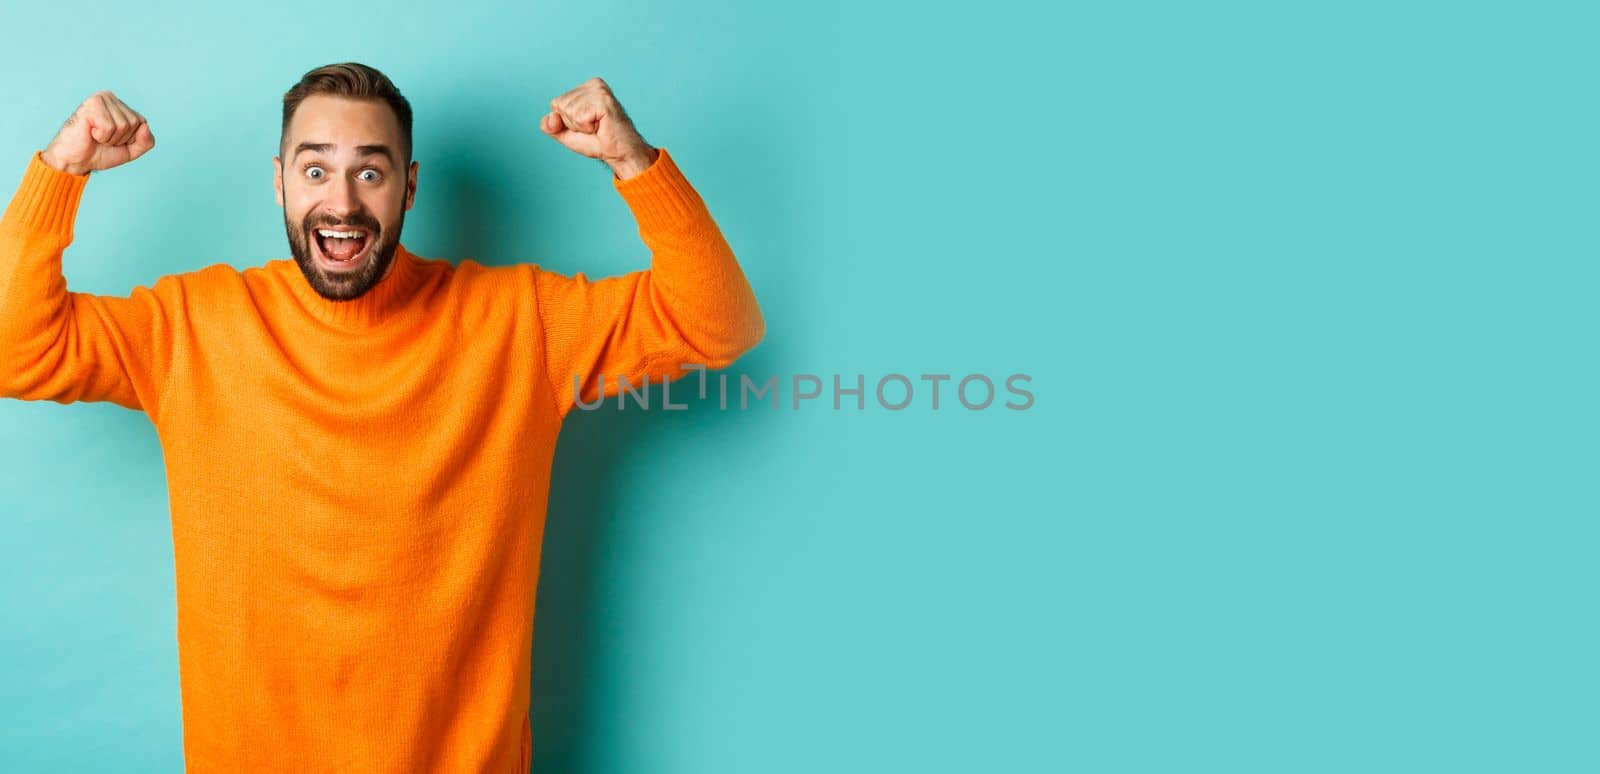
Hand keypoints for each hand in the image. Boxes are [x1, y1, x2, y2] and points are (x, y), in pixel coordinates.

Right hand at [40, 91, 154, 175]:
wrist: (75, 161)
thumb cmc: (100, 152)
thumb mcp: (131, 150)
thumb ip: (146, 141)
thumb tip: (145, 126)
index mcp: (120, 104)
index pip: (142, 123)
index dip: (130, 138)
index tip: (113, 139)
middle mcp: (110, 97)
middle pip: (134, 123)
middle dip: (120, 138)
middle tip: (102, 138)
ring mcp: (100, 99)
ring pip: (123, 125)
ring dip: (110, 138)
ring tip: (96, 136)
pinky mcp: (91, 105)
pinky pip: (109, 127)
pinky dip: (101, 136)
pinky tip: (90, 132)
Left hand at [540, 78, 657, 178]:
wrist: (619, 153)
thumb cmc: (598, 141)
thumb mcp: (567, 134)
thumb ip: (551, 125)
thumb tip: (550, 118)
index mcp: (584, 88)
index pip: (556, 103)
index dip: (567, 122)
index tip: (586, 125)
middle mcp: (592, 84)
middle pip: (560, 105)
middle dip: (573, 124)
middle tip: (593, 127)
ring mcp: (598, 90)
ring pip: (568, 110)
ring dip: (581, 126)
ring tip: (598, 127)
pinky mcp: (603, 99)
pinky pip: (579, 117)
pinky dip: (587, 128)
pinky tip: (601, 126)